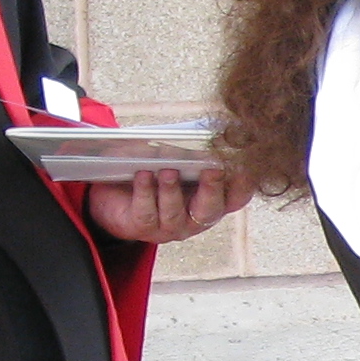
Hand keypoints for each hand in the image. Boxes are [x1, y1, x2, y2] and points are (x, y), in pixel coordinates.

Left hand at [87, 166, 250, 246]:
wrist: (114, 192)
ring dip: (172, 191)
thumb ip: (191, 150)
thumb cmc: (153, 170)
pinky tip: (143, 175)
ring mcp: (170, 227)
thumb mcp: (176, 159)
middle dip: (212, 188)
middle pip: (211, 209)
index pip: (237, 197)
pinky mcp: (143, 228)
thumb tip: (203, 132)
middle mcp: (195, 218)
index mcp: (212, 200)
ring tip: (168, 170)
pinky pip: (146, 213)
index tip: (245, 165)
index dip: (244, 184)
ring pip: (176, 214)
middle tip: (213, 168)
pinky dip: (145, 192)